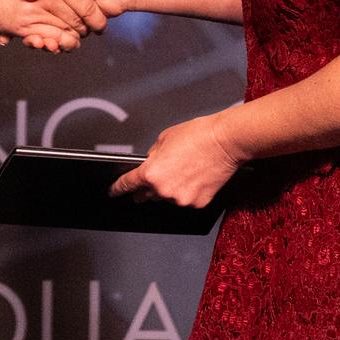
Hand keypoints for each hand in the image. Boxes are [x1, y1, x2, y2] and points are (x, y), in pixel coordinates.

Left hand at [110, 112, 245, 207]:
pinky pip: (185, 200)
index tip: (114, 192)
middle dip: (146, 188)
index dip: (118, 189)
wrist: (225, 142)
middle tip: (156, 177)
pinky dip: (187, 192)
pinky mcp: (197, 203)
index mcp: (151, 174)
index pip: (127, 185)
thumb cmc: (198, 136)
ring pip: (167, 198)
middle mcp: (164, 191)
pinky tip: (194, 177)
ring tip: (183, 170)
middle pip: (146, 196)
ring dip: (169, 189)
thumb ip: (152, 156)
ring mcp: (181, 200)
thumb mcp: (164, 139)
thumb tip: (151, 163)